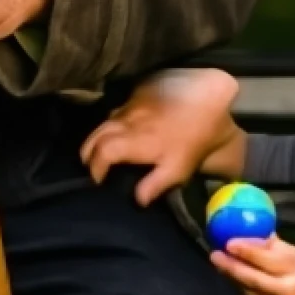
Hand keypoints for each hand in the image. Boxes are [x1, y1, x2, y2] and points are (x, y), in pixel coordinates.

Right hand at [80, 68, 244, 204]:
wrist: (206, 98)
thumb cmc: (193, 138)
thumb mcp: (177, 168)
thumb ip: (153, 185)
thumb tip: (136, 200)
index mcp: (132, 141)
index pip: (101, 152)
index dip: (94, 167)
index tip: (97, 180)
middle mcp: (125, 121)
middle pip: (95, 135)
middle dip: (88, 152)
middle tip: (91, 166)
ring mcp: (131, 105)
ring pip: (104, 121)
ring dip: (98, 137)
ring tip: (101, 151)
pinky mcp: (138, 94)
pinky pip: (118, 110)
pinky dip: (113, 123)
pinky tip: (123, 130)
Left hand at [212, 236, 294, 294]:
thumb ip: (277, 246)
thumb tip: (255, 228)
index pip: (269, 260)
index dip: (248, 251)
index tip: (230, 242)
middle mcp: (284, 290)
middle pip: (254, 278)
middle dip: (232, 266)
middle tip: (215, 254)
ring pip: (247, 288)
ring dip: (229, 274)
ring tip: (216, 260)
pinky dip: (235, 282)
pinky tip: (225, 271)